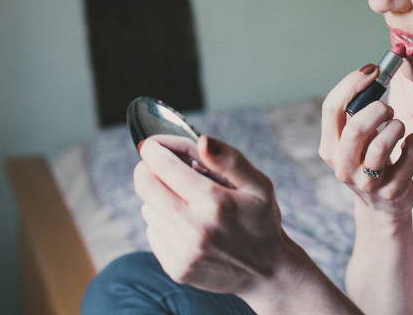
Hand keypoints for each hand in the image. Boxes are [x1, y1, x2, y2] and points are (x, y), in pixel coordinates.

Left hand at [135, 134, 287, 294]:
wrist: (267, 272)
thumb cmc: (262, 220)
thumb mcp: (258, 184)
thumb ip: (229, 160)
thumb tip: (201, 141)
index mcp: (215, 203)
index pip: (164, 167)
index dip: (152, 150)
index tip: (151, 145)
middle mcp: (195, 229)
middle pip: (145, 186)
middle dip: (146, 169)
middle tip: (158, 165)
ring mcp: (184, 252)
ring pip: (147, 208)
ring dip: (158, 197)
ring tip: (185, 199)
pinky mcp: (177, 269)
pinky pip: (152, 232)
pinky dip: (163, 222)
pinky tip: (186, 223)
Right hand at [319, 66, 412, 216]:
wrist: (382, 208)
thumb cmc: (369, 161)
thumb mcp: (353, 142)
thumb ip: (355, 114)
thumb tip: (374, 74)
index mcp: (329, 148)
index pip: (331, 108)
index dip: (353, 83)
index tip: (373, 70)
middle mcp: (343, 166)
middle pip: (356, 128)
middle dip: (377, 108)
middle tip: (387, 108)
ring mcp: (367, 182)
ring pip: (382, 145)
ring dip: (396, 126)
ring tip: (398, 127)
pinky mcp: (392, 192)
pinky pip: (410, 156)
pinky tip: (411, 143)